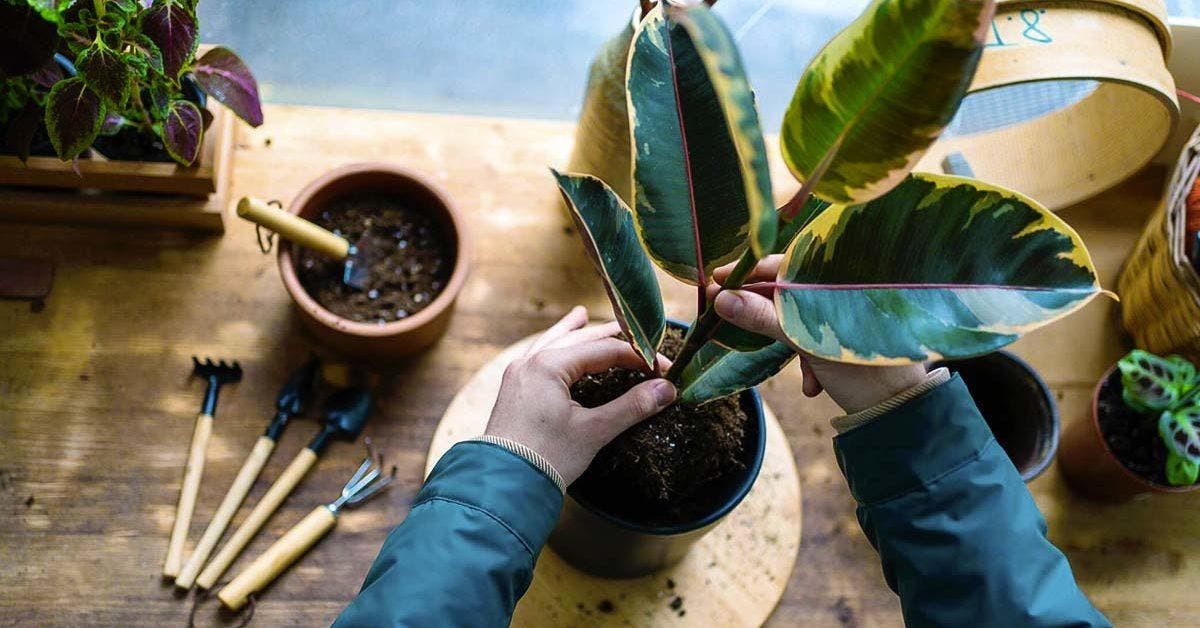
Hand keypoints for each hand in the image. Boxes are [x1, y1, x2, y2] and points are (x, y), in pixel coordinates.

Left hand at [484, 306, 676, 484]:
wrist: (502, 487)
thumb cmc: (546, 458)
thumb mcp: (594, 431)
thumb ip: (631, 407)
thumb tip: (666, 390)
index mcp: (549, 366)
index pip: (605, 350)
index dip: (638, 357)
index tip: (662, 370)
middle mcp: (531, 363)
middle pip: (578, 339)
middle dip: (608, 337)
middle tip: (636, 333)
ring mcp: (519, 376)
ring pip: (552, 343)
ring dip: (572, 332)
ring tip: (582, 316)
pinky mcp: (514, 391)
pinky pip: (537, 358)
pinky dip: (552, 348)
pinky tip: (554, 348)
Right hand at [710, 256, 926, 414]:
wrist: (898, 410)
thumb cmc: (861, 369)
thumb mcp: (806, 342)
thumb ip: (763, 317)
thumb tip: (721, 299)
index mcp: (837, 279)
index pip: (783, 264)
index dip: (747, 272)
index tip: (715, 281)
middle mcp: (842, 290)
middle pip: (788, 292)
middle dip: (765, 315)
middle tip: (730, 319)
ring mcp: (844, 315)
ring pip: (799, 319)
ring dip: (791, 345)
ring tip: (799, 372)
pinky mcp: (846, 338)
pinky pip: (815, 339)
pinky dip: (808, 360)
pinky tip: (813, 385)